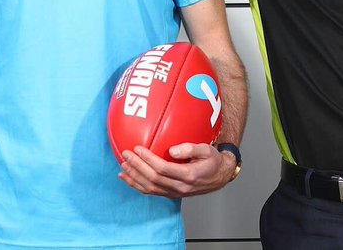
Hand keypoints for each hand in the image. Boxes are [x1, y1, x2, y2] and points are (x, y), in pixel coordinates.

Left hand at [118, 143, 234, 197]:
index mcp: (188, 175)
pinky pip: (151, 192)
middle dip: (137, 167)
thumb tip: (172, 150)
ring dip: (134, 177)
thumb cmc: (213, 161)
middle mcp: (180, 187)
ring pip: (150, 188)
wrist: (220, 177)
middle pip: (153, 179)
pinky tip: (126, 178)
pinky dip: (136, 185)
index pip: (163, 169)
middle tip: (125, 155)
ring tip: (123, 166)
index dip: (148, 159)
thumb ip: (190, 148)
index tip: (137, 148)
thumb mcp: (207, 150)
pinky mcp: (171, 194)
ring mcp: (175, 193)